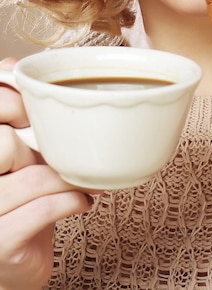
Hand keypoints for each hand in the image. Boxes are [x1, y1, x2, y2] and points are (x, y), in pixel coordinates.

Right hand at [0, 58, 91, 289]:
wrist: (14, 266)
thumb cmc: (19, 200)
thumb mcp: (17, 155)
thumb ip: (16, 116)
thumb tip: (19, 66)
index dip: (11, 103)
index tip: (33, 112)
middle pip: (3, 143)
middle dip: (39, 143)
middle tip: (61, 147)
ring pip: (30, 178)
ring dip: (66, 177)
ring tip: (82, 179)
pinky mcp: (0, 244)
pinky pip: (42, 210)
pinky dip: (71, 201)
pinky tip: (82, 201)